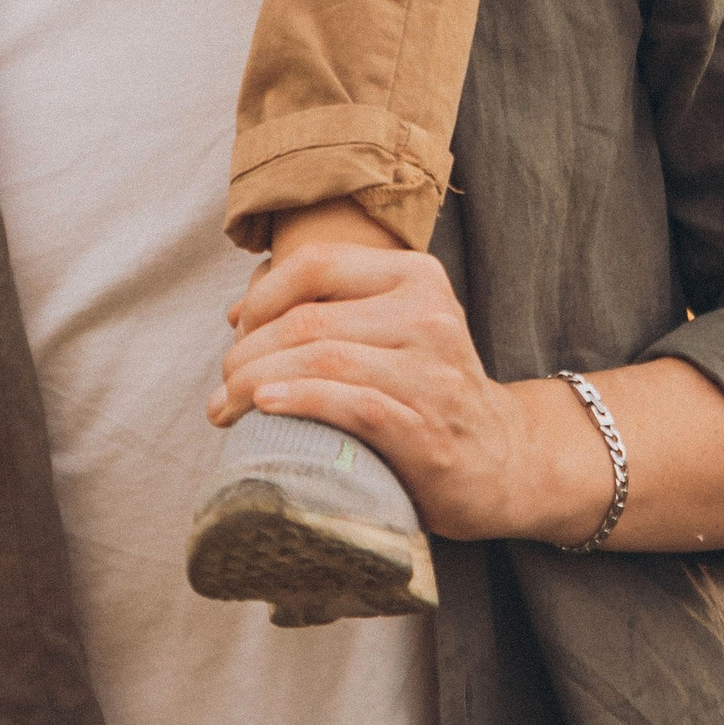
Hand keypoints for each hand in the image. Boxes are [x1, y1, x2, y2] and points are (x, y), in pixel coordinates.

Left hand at [214, 238, 608, 546]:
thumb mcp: (398, 328)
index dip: (261, 295)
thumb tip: (240, 311)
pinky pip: (348, 404)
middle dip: (247, 352)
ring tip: (224, 408)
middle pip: (308, 318)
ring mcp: (430, 372)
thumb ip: (335, 308)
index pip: (317, 263)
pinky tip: (263, 409)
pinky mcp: (424, 428)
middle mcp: (428, 315)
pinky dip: (297, 401)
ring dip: (255, 383)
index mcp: (417, 276)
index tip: (235, 331)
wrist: (501, 460)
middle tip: (221, 386)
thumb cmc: (428, 392)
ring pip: (320, 358)